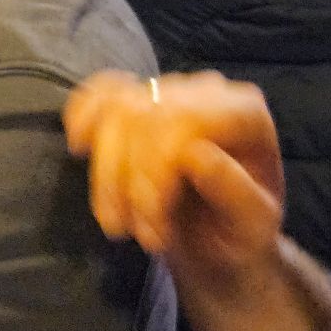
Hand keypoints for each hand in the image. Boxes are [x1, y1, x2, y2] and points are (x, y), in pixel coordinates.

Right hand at [64, 71, 284, 277]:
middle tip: (138, 236)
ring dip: (105, 171)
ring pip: (116, 110)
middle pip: (145, 115)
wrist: (218, 241)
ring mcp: (171, 90)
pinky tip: (79, 144)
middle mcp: (209, 91)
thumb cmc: (240, 233)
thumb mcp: (251, 227)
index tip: (153, 230)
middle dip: (129, 181)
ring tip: (115, 221)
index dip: (155, 172)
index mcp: (245, 113)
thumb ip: (234, 192)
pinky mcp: (139, 97)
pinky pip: (102, 91)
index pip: (184, 121)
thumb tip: (195, 154)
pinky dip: (83, 114)